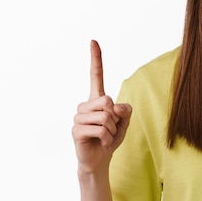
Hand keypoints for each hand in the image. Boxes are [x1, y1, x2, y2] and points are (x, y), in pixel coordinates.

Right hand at [72, 40, 131, 174]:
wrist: (99, 159)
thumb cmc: (110, 138)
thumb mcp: (124, 122)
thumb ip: (125, 110)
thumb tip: (114, 106)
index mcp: (97, 99)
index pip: (96, 75)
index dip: (96, 59)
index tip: (93, 41)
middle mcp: (85, 105)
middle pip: (107, 101)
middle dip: (115, 117)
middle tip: (110, 128)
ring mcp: (78, 117)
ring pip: (105, 117)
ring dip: (111, 130)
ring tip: (104, 136)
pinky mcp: (76, 130)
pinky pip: (100, 130)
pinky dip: (107, 138)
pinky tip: (101, 142)